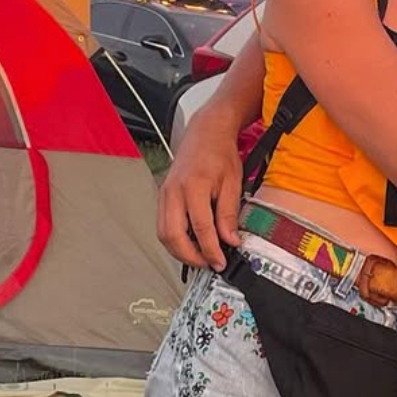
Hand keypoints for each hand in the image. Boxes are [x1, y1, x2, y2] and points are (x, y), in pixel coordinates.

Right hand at [156, 108, 244, 270]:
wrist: (205, 133)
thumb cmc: (220, 154)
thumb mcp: (233, 183)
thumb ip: (229, 214)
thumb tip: (230, 240)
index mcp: (194, 186)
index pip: (201, 228)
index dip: (211, 250)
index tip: (221, 262)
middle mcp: (174, 192)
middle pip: (174, 236)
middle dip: (191, 256)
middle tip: (209, 263)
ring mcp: (165, 194)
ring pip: (164, 233)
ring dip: (180, 251)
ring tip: (201, 256)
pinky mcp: (163, 196)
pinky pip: (163, 224)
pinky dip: (175, 239)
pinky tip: (191, 243)